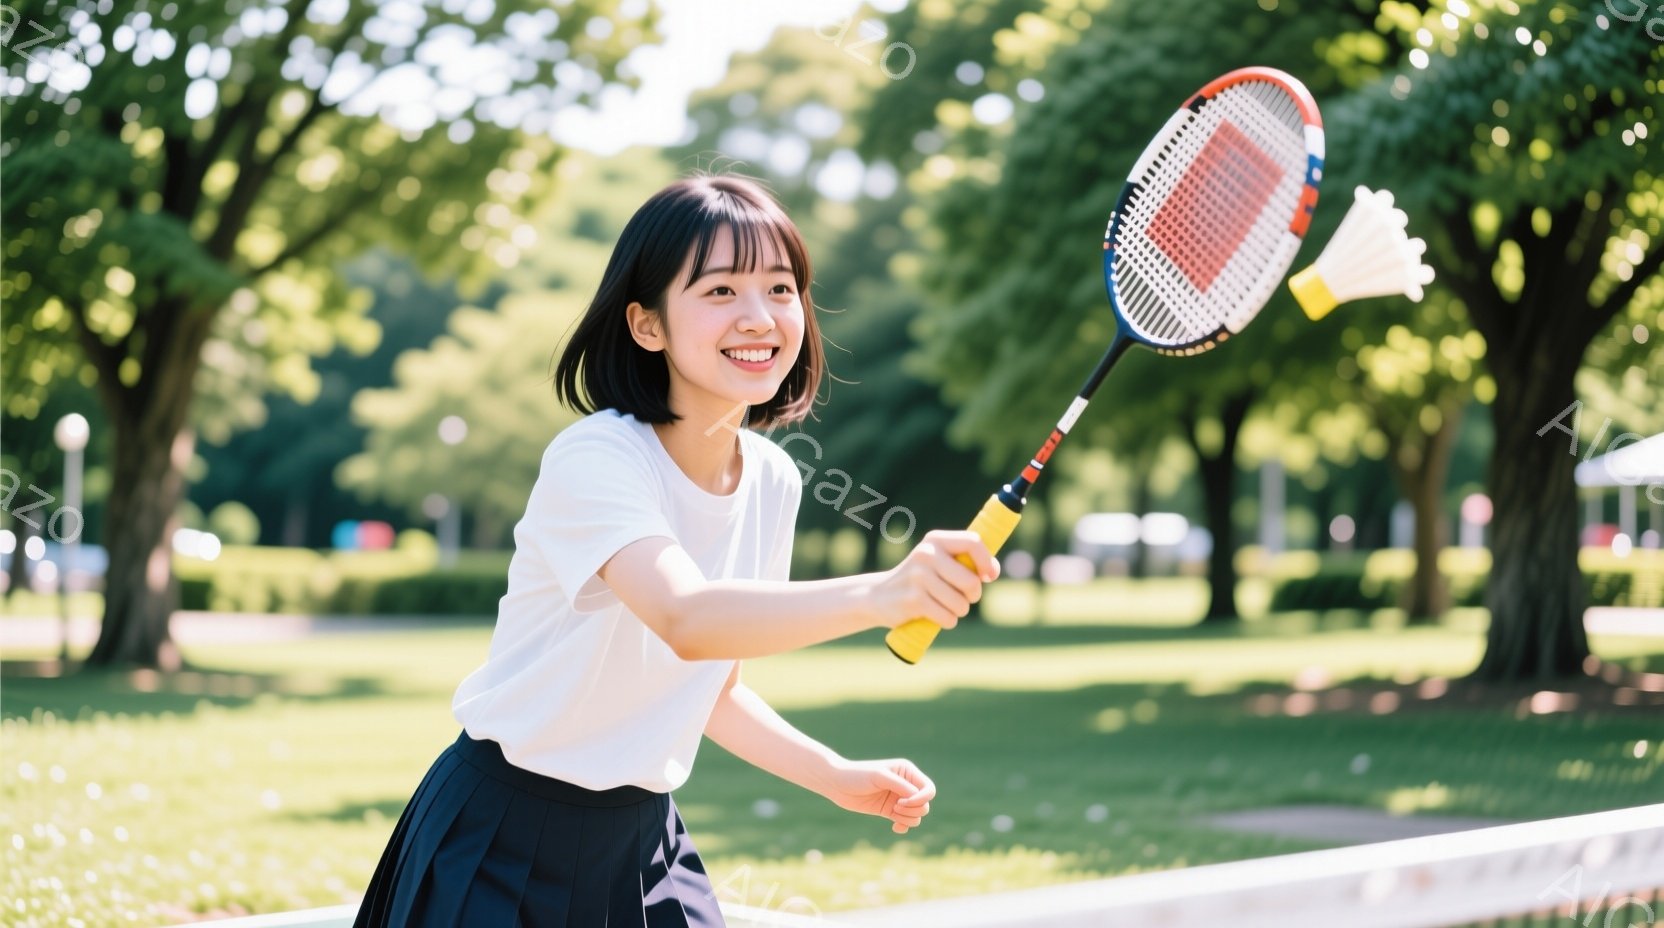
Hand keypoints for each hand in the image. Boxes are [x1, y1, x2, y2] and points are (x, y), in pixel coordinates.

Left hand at [818, 757, 935, 833]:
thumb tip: (918, 797)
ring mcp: (898, 799)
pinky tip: (894, 828)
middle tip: (896, 808)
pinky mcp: (890, 810)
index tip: (902, 802)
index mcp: (906, 771)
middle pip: (925, 804)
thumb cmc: (857, 775)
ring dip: (909, 819)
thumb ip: (900, 786)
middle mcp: (905, 785)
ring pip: (917, 815)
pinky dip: (904, 827)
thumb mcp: (879, 777)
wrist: (837, 784)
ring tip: (893, 815)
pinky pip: (906, 822)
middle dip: (913, 810)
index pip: (928, 789)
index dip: (921, 799)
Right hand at [870, 529, 998, 629]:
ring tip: (943, 606)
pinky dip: (947, 621)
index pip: (973, 542)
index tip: (989, 576)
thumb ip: (965, 562)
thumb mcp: (939, 562)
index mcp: (936, 540)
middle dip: (973, 596)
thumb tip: (993, 571)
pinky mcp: (914, 600)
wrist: (879, 596)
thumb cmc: (920, 580)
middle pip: (971, 581)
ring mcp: (918, 577)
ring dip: (958, 611)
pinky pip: (948, 618)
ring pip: (961, 604)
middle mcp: (926, 554)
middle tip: (963, 598)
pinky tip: (933, 615)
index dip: (987, 561)